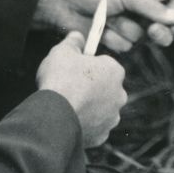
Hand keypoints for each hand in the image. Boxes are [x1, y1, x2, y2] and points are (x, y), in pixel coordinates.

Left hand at [33, 0, 173, 51]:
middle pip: (158, 27)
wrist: (61, 1)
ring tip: (109, 18)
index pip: (166, 7)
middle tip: (152, 30)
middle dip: (156, 30)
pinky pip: (124, 47)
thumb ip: (152, 7)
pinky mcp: (111, 41)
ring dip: (125, 30)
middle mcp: (136, 10)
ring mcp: (124, 26)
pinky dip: (112, 38)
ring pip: (140, 39)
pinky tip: (100, 29)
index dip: (173, 16)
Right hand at [36, 31, 126, 147]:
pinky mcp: (101, 136)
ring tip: (67, 105)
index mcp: (115, 71)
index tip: (74, 67)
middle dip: (91, 87)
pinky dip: (84, 124)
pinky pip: (93, 127)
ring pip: (100, 109)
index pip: (104, 64)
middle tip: (70, 87)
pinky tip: (69, 120)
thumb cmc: (60, 80)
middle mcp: (119, 95)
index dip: (87, 65)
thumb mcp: (62, 51)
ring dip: (89, 107)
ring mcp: (111, 117)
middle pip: (105, 87)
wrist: (54, 117)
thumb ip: (73, 41)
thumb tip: (77, 36)